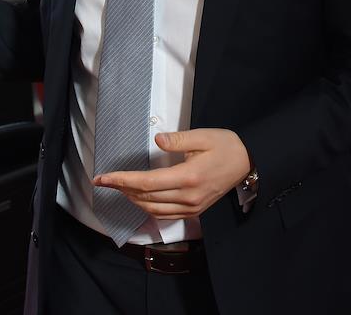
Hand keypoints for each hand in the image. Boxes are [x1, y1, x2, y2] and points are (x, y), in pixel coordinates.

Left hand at [94, 129, 252, 219]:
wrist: (248, 163)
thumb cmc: (226, 146)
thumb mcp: (204, 136)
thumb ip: (179, 139)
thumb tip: (157, 140)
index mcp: (188, 177)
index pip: (146, 182)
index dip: (121, 180)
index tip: (102, 177)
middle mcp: (188, 197)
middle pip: (145, 197)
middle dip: (122, 189)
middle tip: (106, 180)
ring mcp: (191, 207)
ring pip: (153, 209)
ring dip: (133, 199)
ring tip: (121, 188)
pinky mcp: (195, 210)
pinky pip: (165, 214)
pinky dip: (148, 208)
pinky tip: (141, 199)